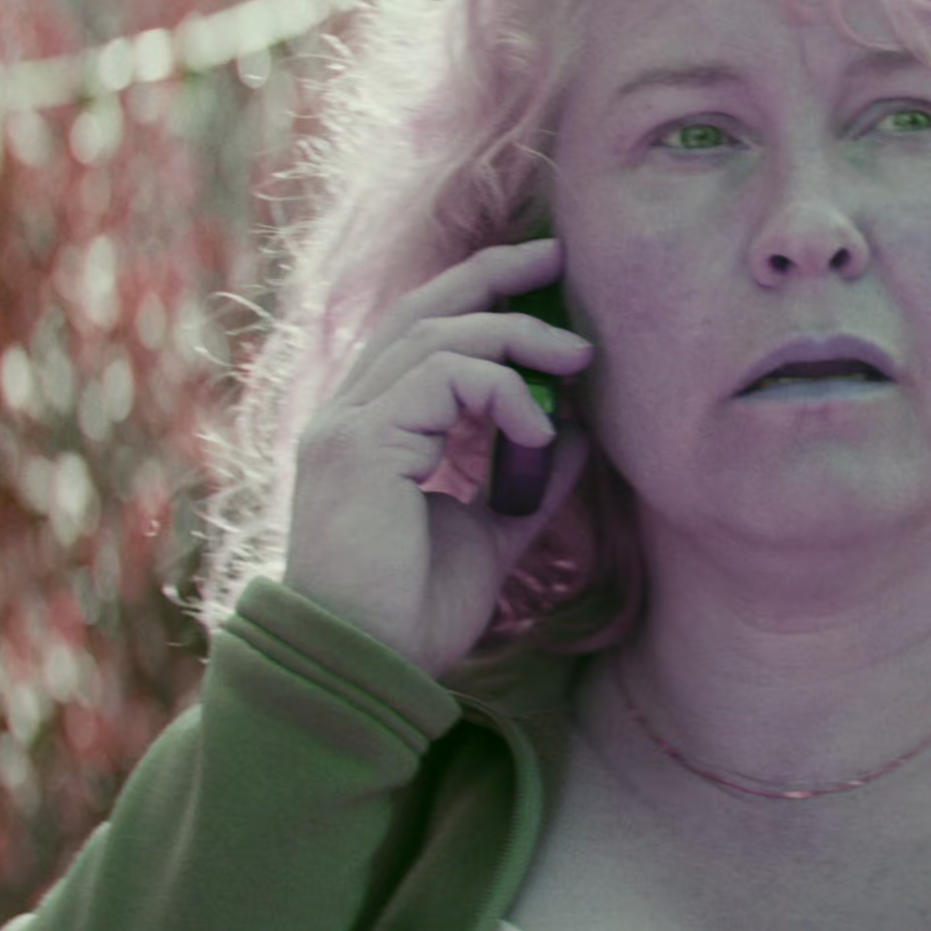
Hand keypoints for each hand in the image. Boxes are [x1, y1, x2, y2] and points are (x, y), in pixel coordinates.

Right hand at [282, 237, 594, 677]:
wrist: (365, 670)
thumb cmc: (413, 614)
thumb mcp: (490, 535)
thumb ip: (527, 483)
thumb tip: (582, 430)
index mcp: (370, 428)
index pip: (421, 331)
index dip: (480, 294)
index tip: (545, 281)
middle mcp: (349, 414)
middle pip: (422, 309)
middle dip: (494, 275)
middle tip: (560, 260)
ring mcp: (347, 425)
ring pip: (436, 334)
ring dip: (516, 337)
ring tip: (578, 361)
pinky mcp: (361, 444)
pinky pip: (441, 378)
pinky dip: (502, 391)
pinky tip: (538, 431)